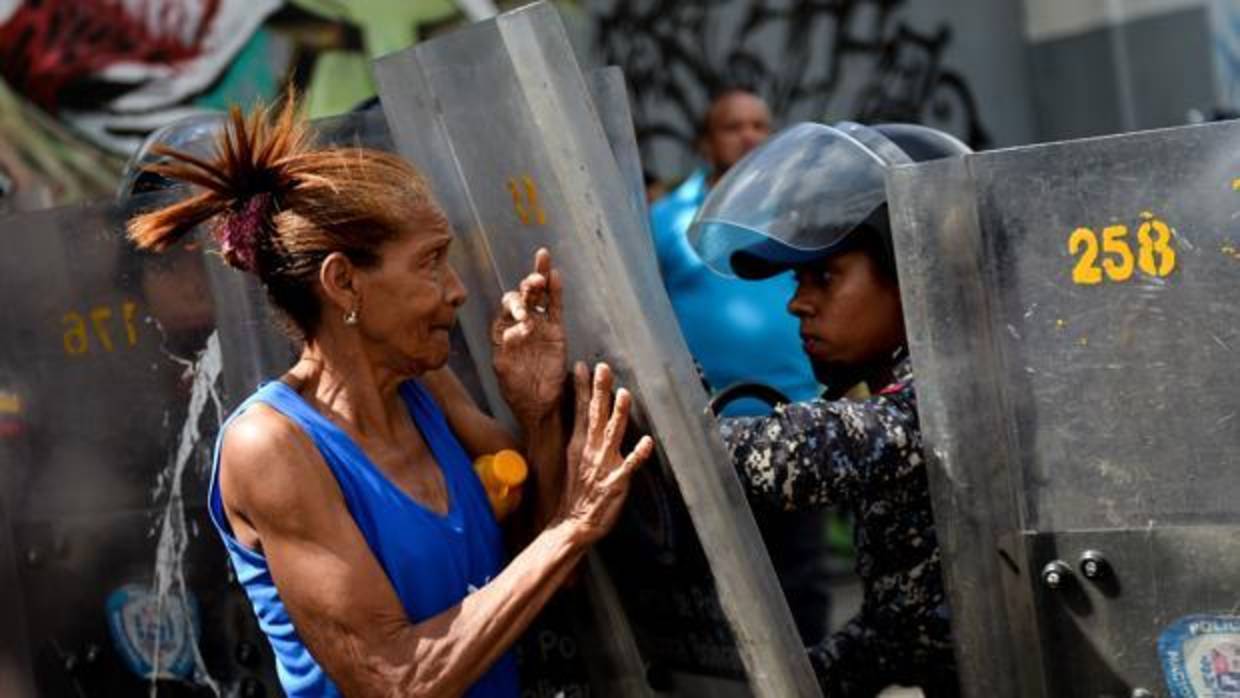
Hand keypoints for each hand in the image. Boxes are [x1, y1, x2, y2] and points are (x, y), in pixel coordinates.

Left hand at [491, 248, 566, 426]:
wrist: (539, 405)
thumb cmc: (517, 390)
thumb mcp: (504, 370)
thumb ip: (505, 350)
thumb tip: (514, 331)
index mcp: (503, 331)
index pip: (506, 308)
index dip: (514, 307)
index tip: (524, 320)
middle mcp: (520, 324)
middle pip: (522, 296)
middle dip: (527, 287)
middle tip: (534, 282)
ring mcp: (539, 326)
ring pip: (539, 296)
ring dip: (539, 279)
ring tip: (542, 264)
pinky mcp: (556, 332)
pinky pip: (555, 308)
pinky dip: (555, 292)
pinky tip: (555, 276)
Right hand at [558, 362, 654, 542]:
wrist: (574, 522)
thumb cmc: (577, 490)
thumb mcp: (574, 457)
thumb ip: (582, 434)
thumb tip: (584, 411)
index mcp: (579, 444)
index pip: (580, 411)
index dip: (582, 388)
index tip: (582, 366)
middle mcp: (590, 451)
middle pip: (595, 416)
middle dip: (599, 391)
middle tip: (603, 368)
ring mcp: (603, 466)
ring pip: (612, 435)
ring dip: (618, 415)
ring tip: (624, 394)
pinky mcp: (616, 483)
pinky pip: (628, 467)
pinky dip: (637, 455)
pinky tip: (647, 442)